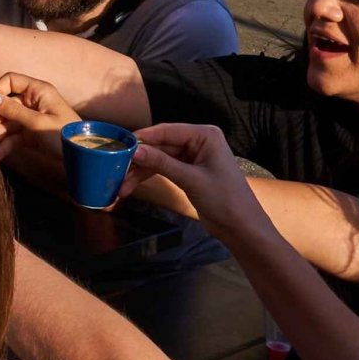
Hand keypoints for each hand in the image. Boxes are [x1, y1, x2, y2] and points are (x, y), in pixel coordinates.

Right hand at [0, 72, 79, 175]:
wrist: (84, 158)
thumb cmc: (65, 136)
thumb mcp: (38, 123)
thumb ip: (13, 111)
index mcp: (38, 91)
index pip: (10, 80)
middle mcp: (33, 102)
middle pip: (5, 104)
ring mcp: (32, 119)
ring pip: (7, 122)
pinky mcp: (32, 135)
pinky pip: (14, 137)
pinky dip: (4, 145)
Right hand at [120, 124, 266, 235]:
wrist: (242, 228)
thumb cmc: (224, 199)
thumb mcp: (191, 179)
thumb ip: (162, 162)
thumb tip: (134, 150)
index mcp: (205, 135)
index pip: (167, 131)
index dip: (143, 137)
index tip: (119, 145)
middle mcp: (198, 141)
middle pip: (160, 145)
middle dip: (139, 158)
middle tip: (116, 168)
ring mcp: (192, 157)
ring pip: (159, 158)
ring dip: (140, 171)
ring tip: (121, 185)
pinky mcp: (188, 172)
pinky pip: (164, 168)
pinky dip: (149, 176)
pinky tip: (132, 185)